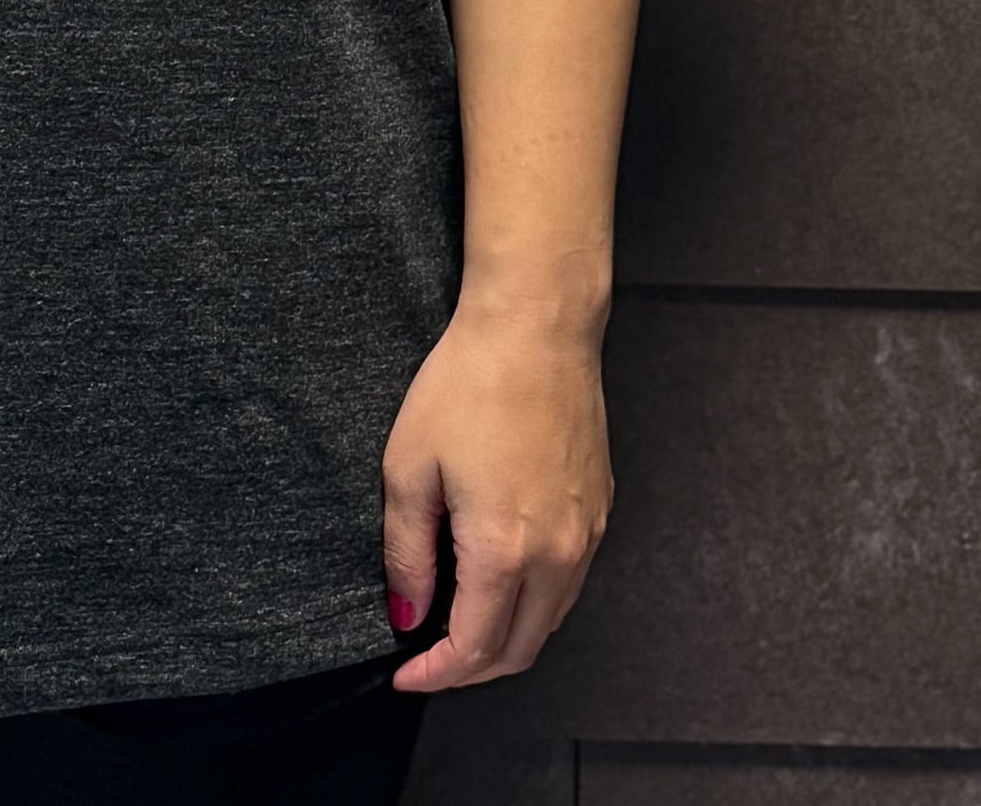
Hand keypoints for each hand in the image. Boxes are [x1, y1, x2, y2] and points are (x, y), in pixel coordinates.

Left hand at [379, 295, 612, 691]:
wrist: (536, 330)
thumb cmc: (466, 386)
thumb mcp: (409, 467)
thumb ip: (407, 552)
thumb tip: (408, 613)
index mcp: (506, 550)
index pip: (474, 649)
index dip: (435, 674)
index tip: (403, 675)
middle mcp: (560, 555)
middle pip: (518, 649)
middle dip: (469, 669)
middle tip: (426, 659)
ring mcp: (588, 534)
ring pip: (548, 620)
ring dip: (503, 637)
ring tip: (455, 620)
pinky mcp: (601, 511)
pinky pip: (568, 582)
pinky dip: (531, 601)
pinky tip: (497, 577)